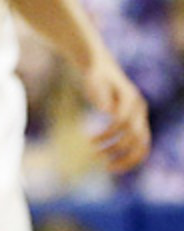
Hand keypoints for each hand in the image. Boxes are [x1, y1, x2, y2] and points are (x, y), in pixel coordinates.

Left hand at [81, 56, 150, 173]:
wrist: (100, 66)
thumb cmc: (93, 72)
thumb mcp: (93, 77)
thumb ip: (98, 91)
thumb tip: (107, 111)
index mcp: (131, 98)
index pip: (124, 122)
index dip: (108, 133)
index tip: (89, 141)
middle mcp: (140, 108)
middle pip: (138, 137)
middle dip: (118, 149)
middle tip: (96, 158)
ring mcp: (140, 116)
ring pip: (142, 144)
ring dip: (124, 156)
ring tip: (104, 164)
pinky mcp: (136, 121)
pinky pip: (138, 144)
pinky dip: (127, 154)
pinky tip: (111, 160)